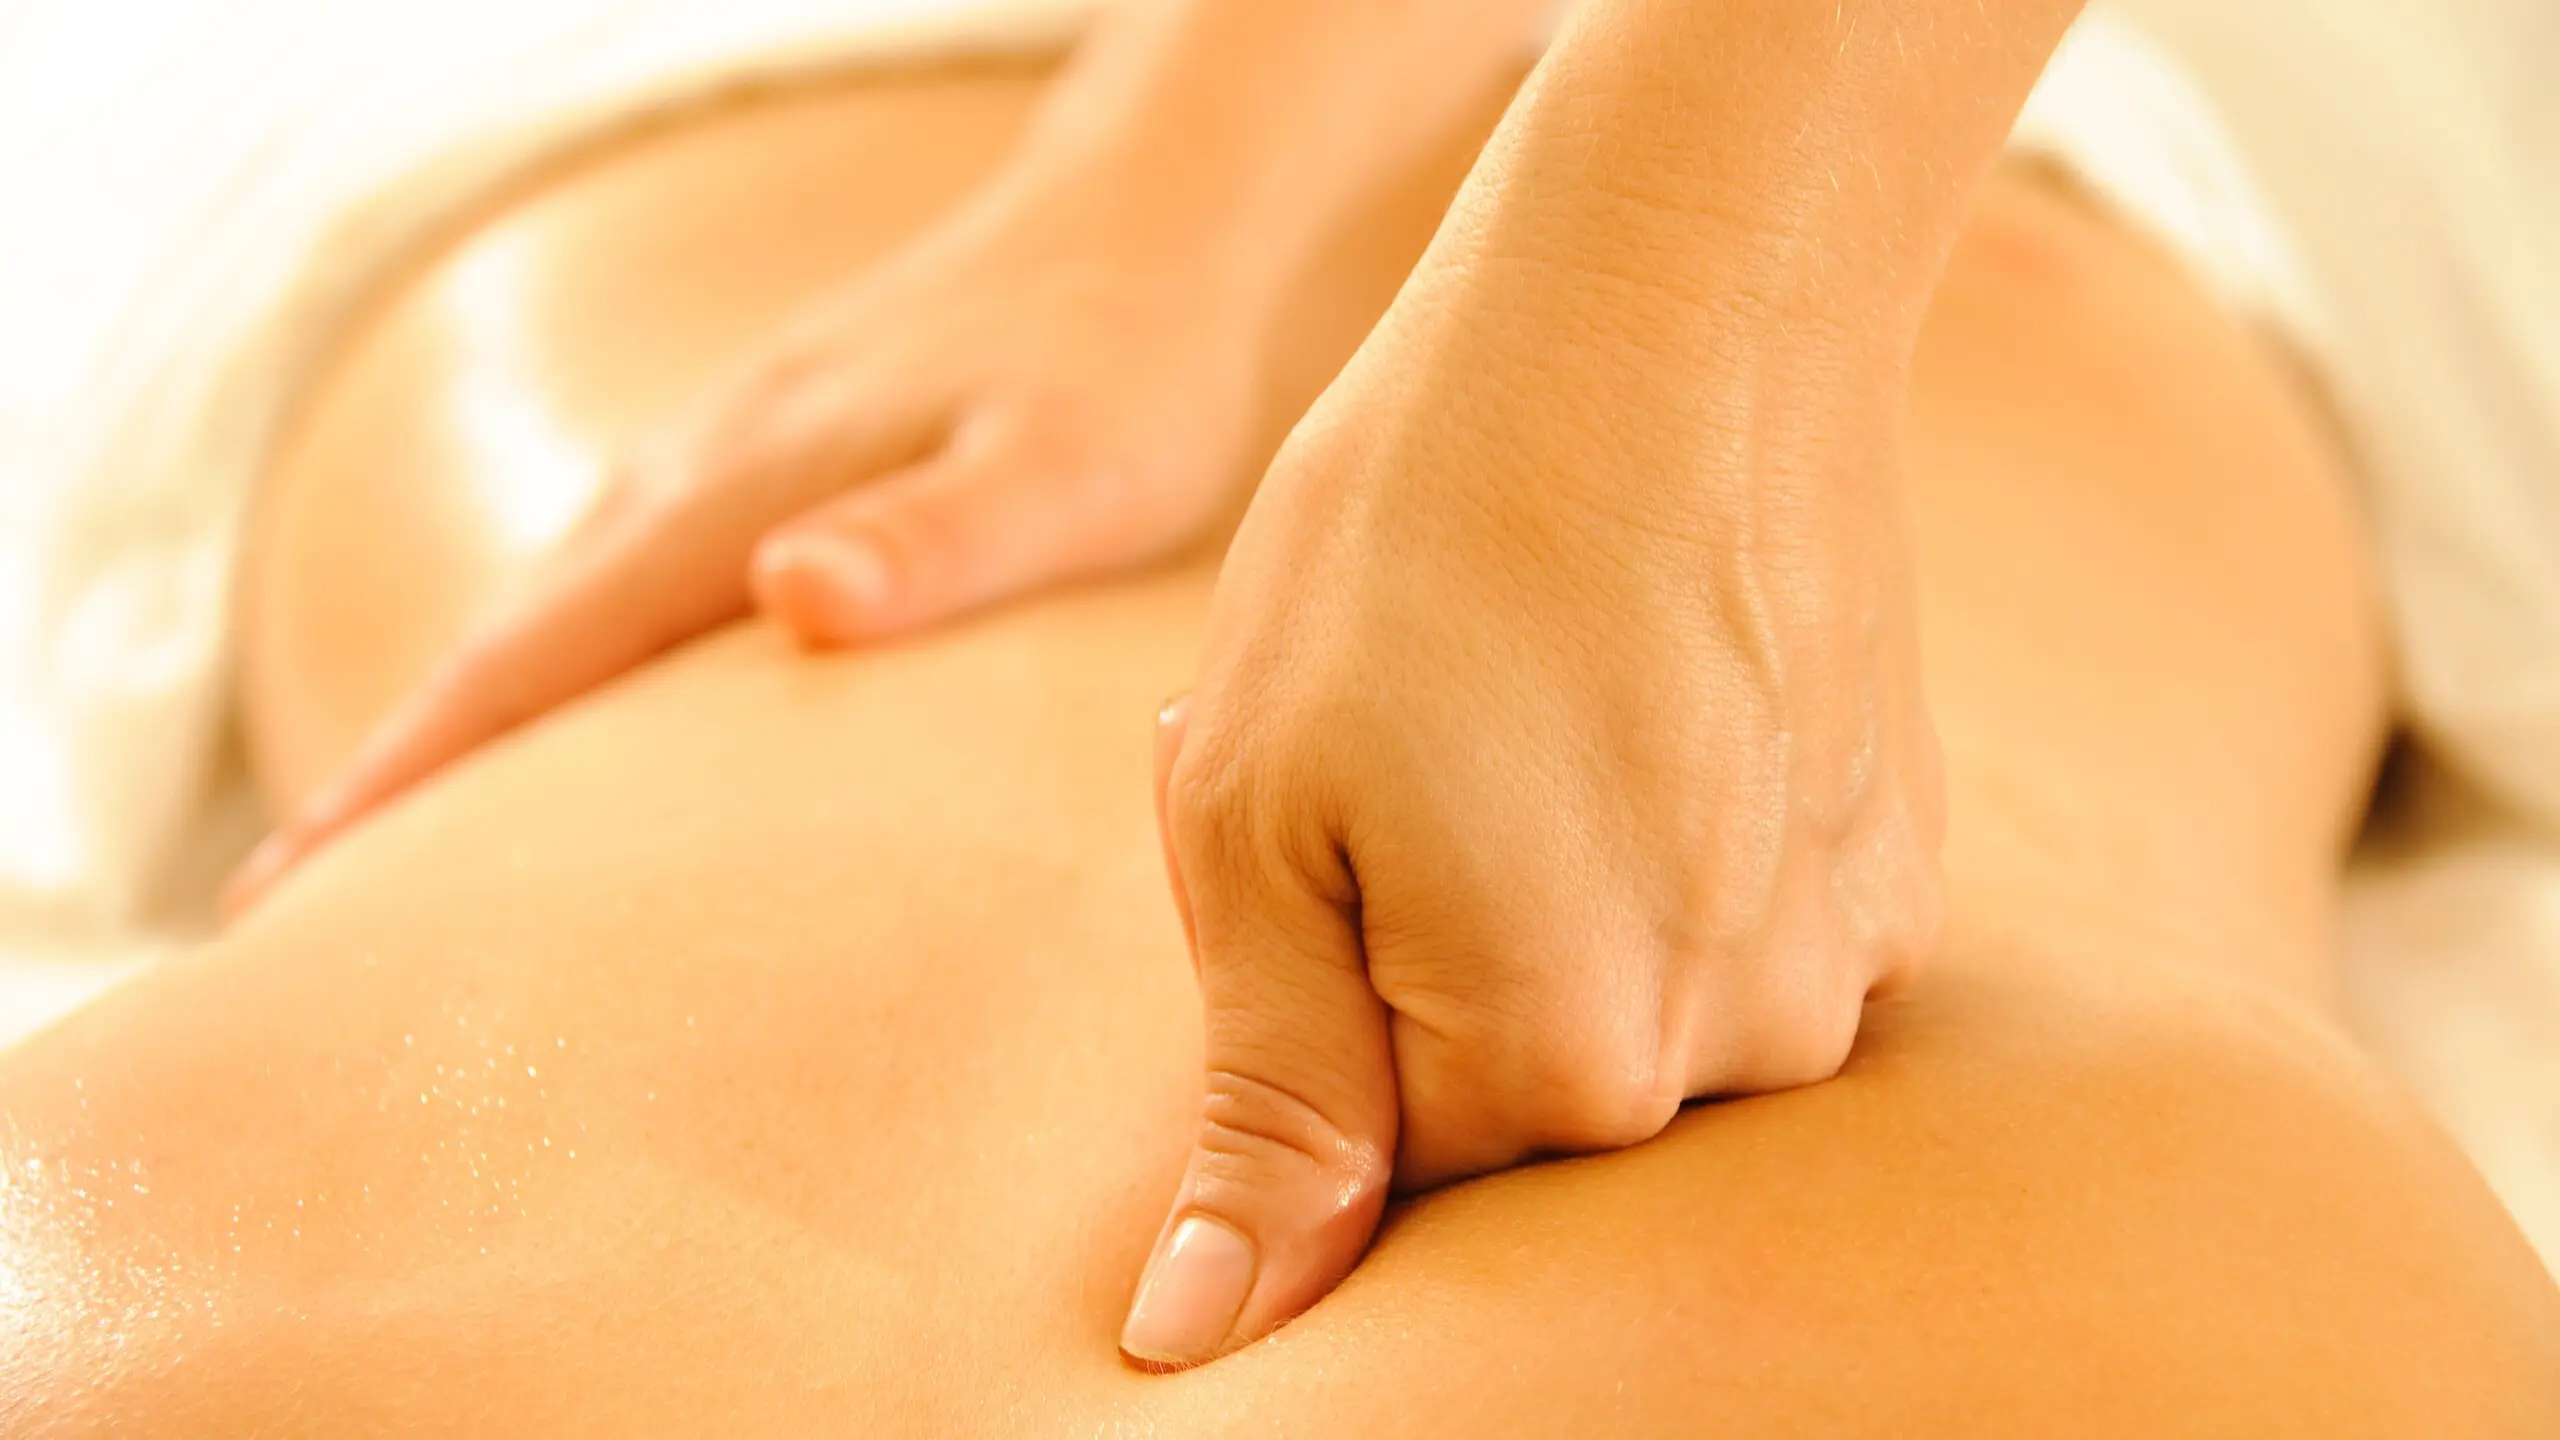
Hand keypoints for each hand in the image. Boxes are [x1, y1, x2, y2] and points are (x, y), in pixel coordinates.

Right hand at [227, 165, 1275, 912]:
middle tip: (292, 911)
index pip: (536, 654)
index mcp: (736, 491)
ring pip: (558, 606)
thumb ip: (939, 537)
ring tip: (399, 842)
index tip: (292, 888)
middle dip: (399, 770)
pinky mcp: (772, 458)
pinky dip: (564, 659)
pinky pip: (624, 577)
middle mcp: (700, 470)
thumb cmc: (1126, 363)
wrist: (1151, 225)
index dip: (413, 773)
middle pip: (509, 638)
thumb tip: (785, 597)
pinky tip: (581, 713)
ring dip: (470, 719)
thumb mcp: (1071, 468)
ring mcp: (726, 456)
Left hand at [1118, 251, 1946, 1366]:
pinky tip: (1635, 709)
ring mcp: (1846, 953)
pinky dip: (1669, 860)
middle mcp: (1741, 1046)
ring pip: (1646, 1023)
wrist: (1668, 308)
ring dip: (1563, 911)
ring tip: (1522, 711)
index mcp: (1564, 1059)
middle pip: (1535, 1107)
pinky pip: (1745, 938)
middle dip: (1439, 968)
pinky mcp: (1903, 861)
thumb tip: (1197, 1339)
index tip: (1333, 849)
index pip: (1405, 1181)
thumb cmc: (1414, 536)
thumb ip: (1265, 1105)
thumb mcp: (1261, 814)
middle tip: (1413, 758)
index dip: (1332, 1011)